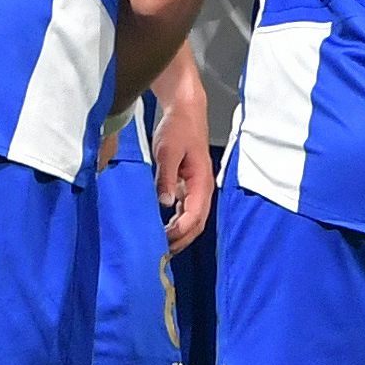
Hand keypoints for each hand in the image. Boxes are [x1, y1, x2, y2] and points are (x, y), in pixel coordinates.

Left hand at [154, 99, 214, 254]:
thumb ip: (166, 178)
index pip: (194, 216)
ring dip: (180, 234)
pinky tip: (164, 229)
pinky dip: (177, 223)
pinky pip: (187, 211)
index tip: (163, 239)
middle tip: (162, 253)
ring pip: (193, 220)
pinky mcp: (189, 186)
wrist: (185, 112)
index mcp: (202, 182)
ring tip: (162, 246)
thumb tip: (164, 203)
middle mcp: (203, 189)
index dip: (180, 231)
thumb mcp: (168, 151)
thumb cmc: (178, 128)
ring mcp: (197, 189)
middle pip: (197, 224)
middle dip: (181, 240)